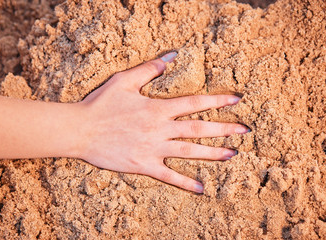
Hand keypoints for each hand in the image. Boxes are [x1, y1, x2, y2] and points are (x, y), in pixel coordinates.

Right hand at [76, 52, 249, 192]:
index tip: (236, 100)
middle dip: (224, 129)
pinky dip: (186, 182)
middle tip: (245, 131)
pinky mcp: (144, 165)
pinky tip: (201, 189)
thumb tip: (171, 55)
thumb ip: (149, 69)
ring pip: (189, 151)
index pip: (195, 103)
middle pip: (199, 129)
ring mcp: (153, 148)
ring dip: (213, 153)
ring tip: (233, 155)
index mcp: (158, 108)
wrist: (80, 130)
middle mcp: (160, 129)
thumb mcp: (124, 80)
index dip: (217, 101)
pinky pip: (169, 176)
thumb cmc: (101, 104)